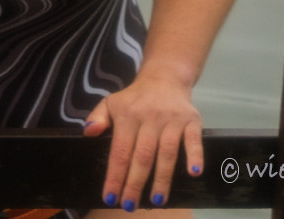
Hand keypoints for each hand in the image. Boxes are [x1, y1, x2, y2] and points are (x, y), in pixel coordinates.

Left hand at [82, 69, 202, 209]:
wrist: (165, 78)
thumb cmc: (135, 99)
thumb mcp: (111, 102)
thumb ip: (98, 118)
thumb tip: (88, 133)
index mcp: (128, 115)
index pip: (120, 151)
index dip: (116, 175)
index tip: (110, 197)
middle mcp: (150, 117)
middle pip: (142, 156)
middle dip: (135, 183)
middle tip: (130, 206)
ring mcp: (172, 119)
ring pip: (167, 152)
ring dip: (162, 178)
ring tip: (156, 200)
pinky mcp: (191, 120)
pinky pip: (194, 140)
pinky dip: (195, 156)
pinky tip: (193, 172)